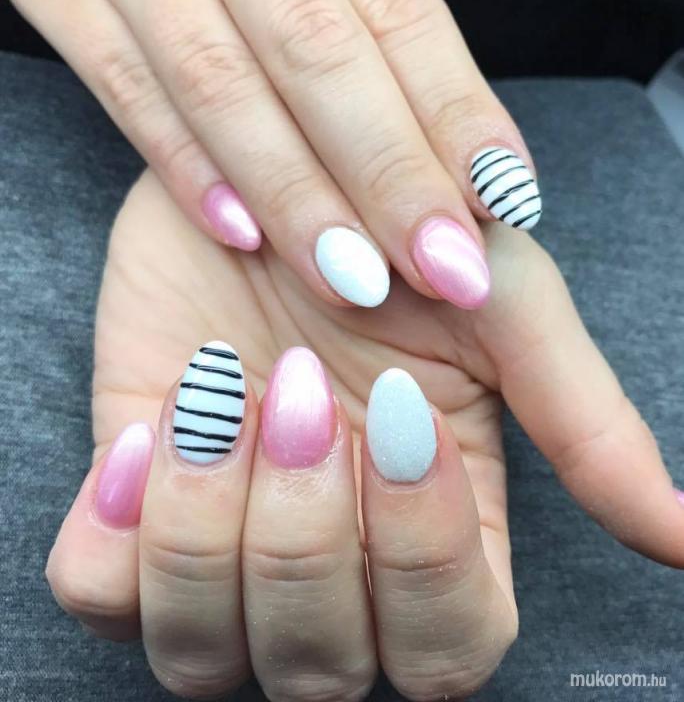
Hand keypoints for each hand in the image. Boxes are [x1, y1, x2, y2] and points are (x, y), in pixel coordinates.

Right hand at [1, 0, 538, 310]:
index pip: (398, 8)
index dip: (454, 110)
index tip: (504, 200)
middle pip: (319, 53)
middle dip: (389, 172)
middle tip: (446, 266)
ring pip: (221, 82)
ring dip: (295, 193)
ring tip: (356, 278)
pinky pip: (122, 85)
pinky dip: (183, 165)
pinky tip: (241, 237)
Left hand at [46, 170, 683, 698]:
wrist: (255, 174)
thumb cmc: (386, 230)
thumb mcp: (498, 307)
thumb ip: (582, 423)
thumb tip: (681, 537)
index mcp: (432, 533)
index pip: (450, 648)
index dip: (425, 559)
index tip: (399, 414)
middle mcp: (329, 563)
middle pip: (325, 670)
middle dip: (307, 538)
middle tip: (297, 390)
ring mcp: (221, 545)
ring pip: (204, 657)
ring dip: (210, 530)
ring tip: (222, 394)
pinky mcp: (125, 510)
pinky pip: (102, 596)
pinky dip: (120, 533)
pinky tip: (155, 427)